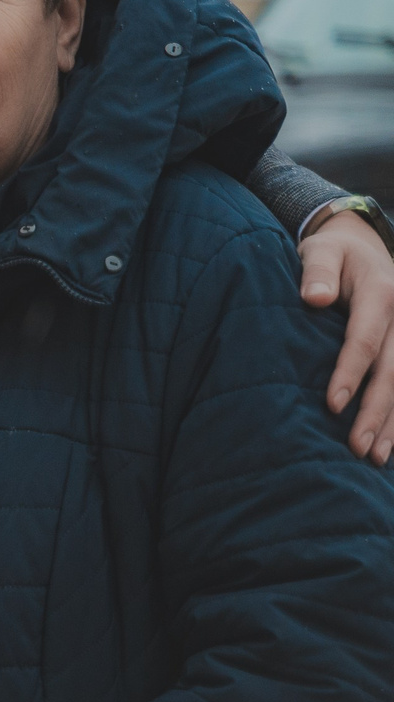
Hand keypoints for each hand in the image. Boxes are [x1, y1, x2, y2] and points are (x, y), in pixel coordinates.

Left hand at [299, 209, 393, 463]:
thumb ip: (316, 272)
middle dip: (376, 411)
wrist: (361, 243)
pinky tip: (392, 443)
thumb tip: (316, 298)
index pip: (364, 339)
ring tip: (375, 458)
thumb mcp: (319, 250)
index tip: (333, 405)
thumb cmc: (331, 251)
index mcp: (381, 293)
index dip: (350, 373)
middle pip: (393, 370)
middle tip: (357, 448)